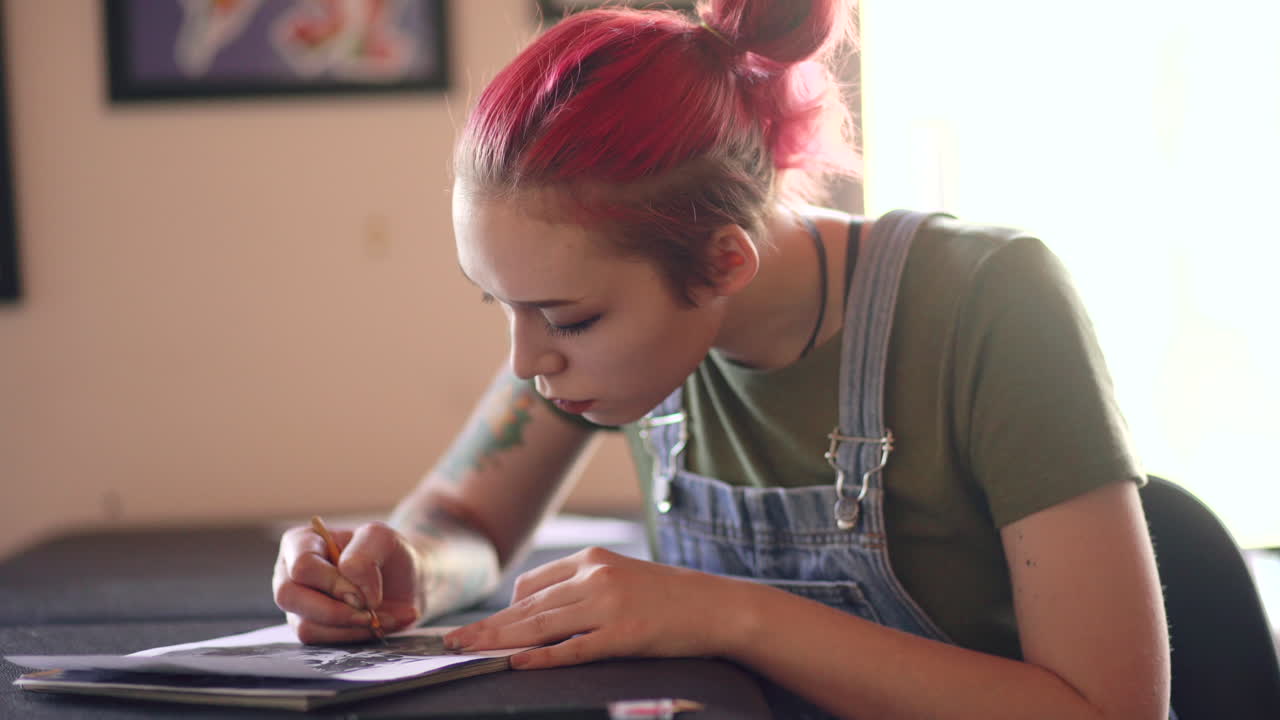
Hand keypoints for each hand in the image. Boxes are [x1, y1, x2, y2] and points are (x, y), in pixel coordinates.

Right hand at [273, 521, 423, 642]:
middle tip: (370, 612)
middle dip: (335, 610)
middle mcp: (289, 572)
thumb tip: (351, 596)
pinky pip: (320, 641)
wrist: (402, 580)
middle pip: (289, 596)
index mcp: (302, 541)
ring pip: (305, 625)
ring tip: (380, 618)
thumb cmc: (386, 554)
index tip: (364, 593)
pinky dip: (353, 636)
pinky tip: (377, 625)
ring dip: (349, 626)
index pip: (302, 565)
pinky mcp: (308, 627)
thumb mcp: (383, 539)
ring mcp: (296, 603)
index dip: (333, 583)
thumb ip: (365, 557)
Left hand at [442, 547, 738, 668]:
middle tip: (451, 642)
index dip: (504, 609)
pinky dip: (543, 657)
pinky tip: (517, 662)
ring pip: (542, 625)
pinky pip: (575, 648)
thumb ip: (581, 586)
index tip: (480, 629)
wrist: (717, 606)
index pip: (532, 583)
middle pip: (528, 606)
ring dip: (500, 641)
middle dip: (487, 626)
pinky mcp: (625, 634)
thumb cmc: (668, 596)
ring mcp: (610, 606)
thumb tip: (535, 609)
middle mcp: (596, 576)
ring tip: (470, 653)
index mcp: (592, 559)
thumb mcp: (621, 576)